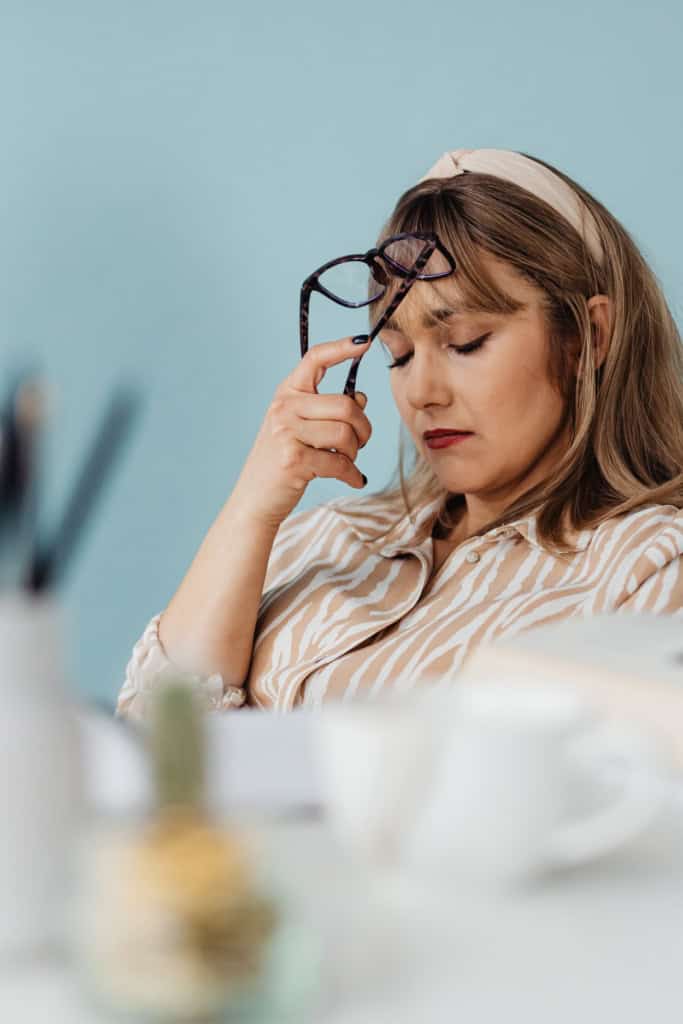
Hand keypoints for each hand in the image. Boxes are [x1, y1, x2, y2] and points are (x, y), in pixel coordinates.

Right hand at [233, 335, 372, 527]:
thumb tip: (361, 398)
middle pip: (346, 406)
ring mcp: (286, 432)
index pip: (315, 359)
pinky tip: (354, 479)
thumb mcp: (300, 429)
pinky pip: (340, 462)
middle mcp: (284, 408)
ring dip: (356, 452)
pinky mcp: (294, 459)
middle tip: (361, 443)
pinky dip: (353, 474)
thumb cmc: (282, 461)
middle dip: (364, 428)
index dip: (341, 348)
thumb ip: (328, 410)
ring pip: (346, 434)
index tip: (364, 343)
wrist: (254, 499)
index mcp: (286, 394)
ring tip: (349, 461)